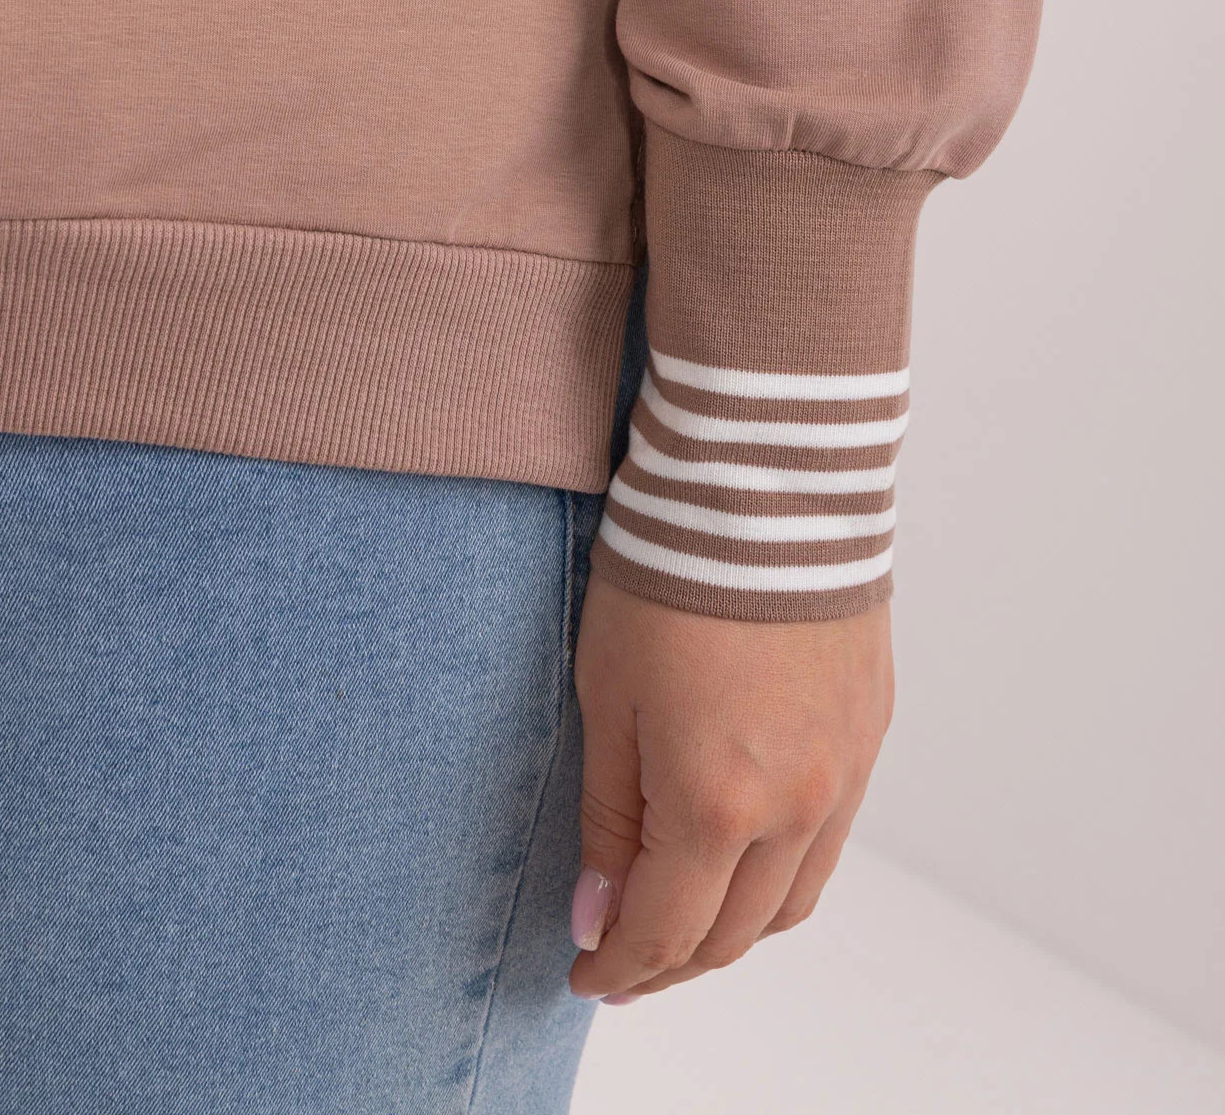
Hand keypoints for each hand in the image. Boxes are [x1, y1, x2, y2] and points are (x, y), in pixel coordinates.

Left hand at [567, 572, 893, 1001]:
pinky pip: (830, 839)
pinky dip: (781, 871)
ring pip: (791, 900)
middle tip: (619, 958)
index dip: (617, 968)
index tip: (584, 974)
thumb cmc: (671, 571)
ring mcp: (845, 772)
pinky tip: (741, 851)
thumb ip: (609, 815)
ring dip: (732, 928)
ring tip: (678, 916)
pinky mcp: (870, 731)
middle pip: (733, 934)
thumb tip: (598, 914)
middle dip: (669, 962)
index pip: (665, 932)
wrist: (769, 479)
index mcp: (717, 804)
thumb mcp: (607, 694)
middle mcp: (797, 807)